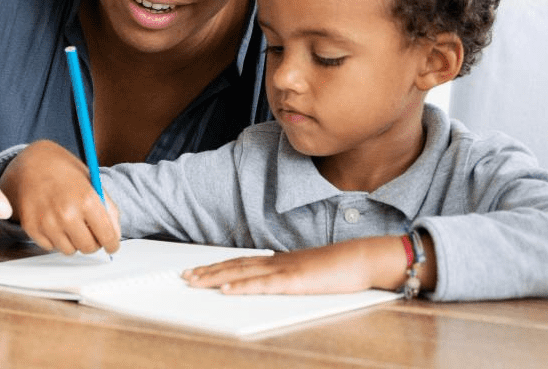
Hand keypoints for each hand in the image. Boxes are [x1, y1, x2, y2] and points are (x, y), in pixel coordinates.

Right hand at [0, 140, 119, 255]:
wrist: (30, 162)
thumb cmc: (64, 171)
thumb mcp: (92, 182)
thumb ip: (107, 208)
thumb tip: (115, 235)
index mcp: (86, 199)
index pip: (107, 235)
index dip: (112, 244)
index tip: (112, 245)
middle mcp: (66, 213)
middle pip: (88, 248)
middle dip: (93, 243)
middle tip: (91, 234)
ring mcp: (47, 222)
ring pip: (69, 250)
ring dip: (73, 241)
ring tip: (70, 223)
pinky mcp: (31, 227)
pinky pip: (50, 247)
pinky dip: (55, 239)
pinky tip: (54, 221)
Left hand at [183, 236, 409, 294]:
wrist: (363, 258)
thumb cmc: (341, 268)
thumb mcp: (311, 274)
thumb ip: (292, 278)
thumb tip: (278, 284)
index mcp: (281, 261)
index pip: (242, 263)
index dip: (218, 266)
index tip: (198, 271)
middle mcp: (278, 262)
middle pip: (235, 265)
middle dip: (208, 272)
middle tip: (184, 276)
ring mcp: (285, 270)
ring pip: (243, 273)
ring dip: (216, 277)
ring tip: (195, 282)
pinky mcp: (295, 281)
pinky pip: (264, 285)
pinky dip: (243, 286)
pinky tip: (227, 290)